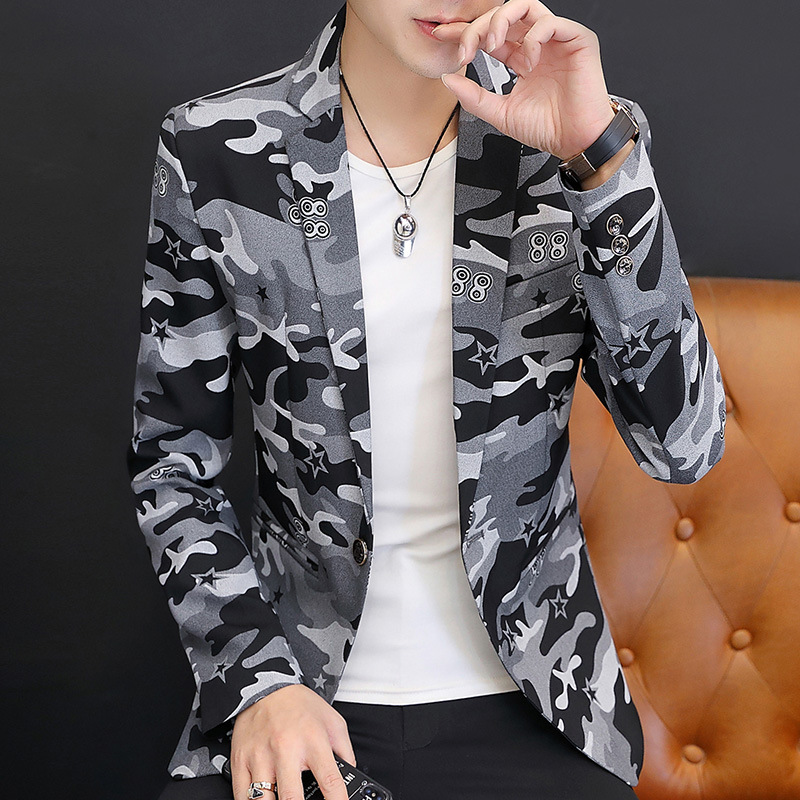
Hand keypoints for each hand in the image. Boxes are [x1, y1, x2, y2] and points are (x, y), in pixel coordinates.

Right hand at [230, 684, 356, 799]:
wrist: (268, 686)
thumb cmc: (301, 705)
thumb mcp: (333, 721)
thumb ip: (345, 751)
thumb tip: (351, 775)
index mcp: (313, 740)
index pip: (330, 781)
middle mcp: (286, 749)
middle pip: (292, 798)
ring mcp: (261, 756)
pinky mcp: (241, 759)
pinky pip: (241, 795)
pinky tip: (263, 799)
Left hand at [434, 0, 614, 160]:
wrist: (575, 141)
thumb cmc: (547, 128)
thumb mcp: (500, 114)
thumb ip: (474, 97)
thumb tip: (448, 79)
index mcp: (520, 58)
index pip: (490, 35)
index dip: (466, 32)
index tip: (443, 36)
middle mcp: (537, 45)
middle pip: (503, 16)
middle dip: (479, 26)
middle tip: (465, 47)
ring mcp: (556, 40)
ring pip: (525, 7)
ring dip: (501, 21)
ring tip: (492, 46)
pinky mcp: (577, 39)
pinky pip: (550, 22)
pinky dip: (532, 38)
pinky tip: (528, 62)